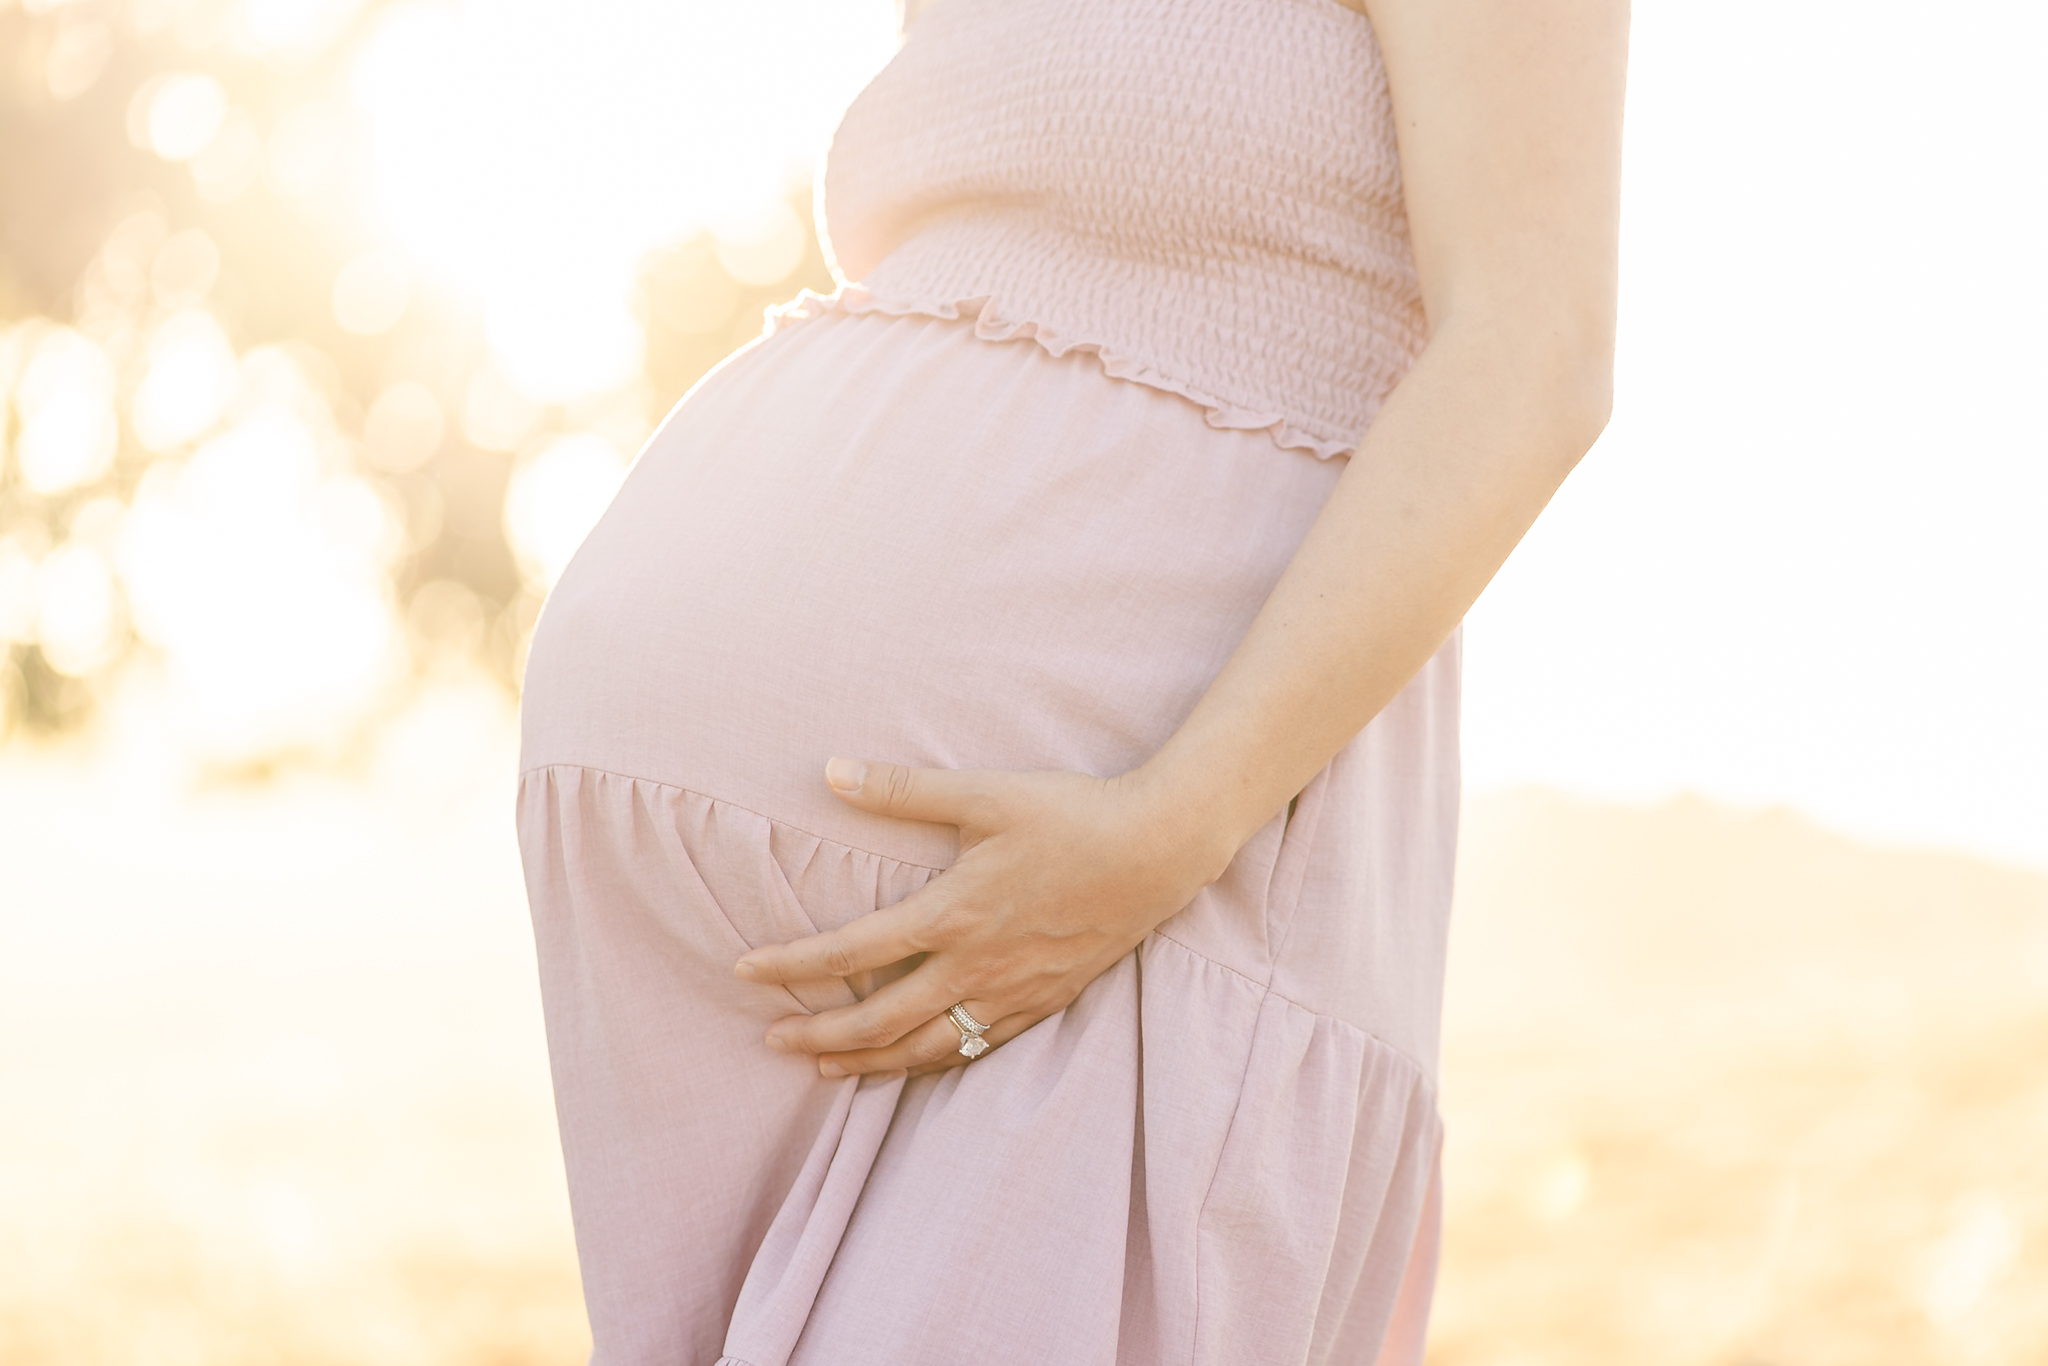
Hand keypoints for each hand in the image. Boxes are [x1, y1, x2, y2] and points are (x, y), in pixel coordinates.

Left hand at [734, 756, 1231, 1076]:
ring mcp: (1013, 992)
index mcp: (953, 914)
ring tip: (827, 1066)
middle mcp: (976, 965)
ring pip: (928, 1047)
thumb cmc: (1071, 814)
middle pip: (880, 1020)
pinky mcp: (1045, 1001)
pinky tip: (915, 1060)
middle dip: (820, 1033)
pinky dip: (934, 1061)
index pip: (853, 952)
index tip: (746, 972)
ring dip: (870, 1061)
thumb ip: (903, 790)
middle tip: (770, 1039)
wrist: (1158, 849)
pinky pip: (978, 1048)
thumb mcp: (984, 793)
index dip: (794, 965)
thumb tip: (830, 772)